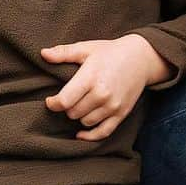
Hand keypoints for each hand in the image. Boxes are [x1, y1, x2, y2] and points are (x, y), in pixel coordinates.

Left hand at [43, 34, 168, 140]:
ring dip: (80, 116)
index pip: (64, 101)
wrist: (142, 57)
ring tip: (82, 104)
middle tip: (72, 98)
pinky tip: (81, 133)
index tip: (52, 100)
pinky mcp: (121, 113)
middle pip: (73, 113)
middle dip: (68, 107)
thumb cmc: (111, 52)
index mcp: (90, 78)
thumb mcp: (87, 48)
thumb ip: (64, 52)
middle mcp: (102, 94)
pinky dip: (90, 136)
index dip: (53, 103)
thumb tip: (43, 54)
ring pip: (85, 122)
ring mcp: (113, 106)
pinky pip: (103, 133)